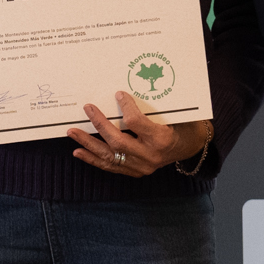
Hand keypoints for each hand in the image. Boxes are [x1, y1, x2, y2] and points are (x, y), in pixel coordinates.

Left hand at [67, 91, 212, 176]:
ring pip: (109, 157)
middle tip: (87, 109)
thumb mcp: (174, 114)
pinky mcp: (136, 172)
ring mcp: (142, 167)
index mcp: (161, 139)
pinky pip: (111, 166)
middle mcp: (150, 156)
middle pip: (117, 141)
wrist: (191, 147)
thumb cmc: (183, 125)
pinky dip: (93, 159)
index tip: (118, 94)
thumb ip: (152, 107)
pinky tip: (79, 152)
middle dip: (99, 124)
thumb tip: (125, 92)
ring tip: (73, 133)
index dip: (125, 107)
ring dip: (88, 144)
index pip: (136, 122)